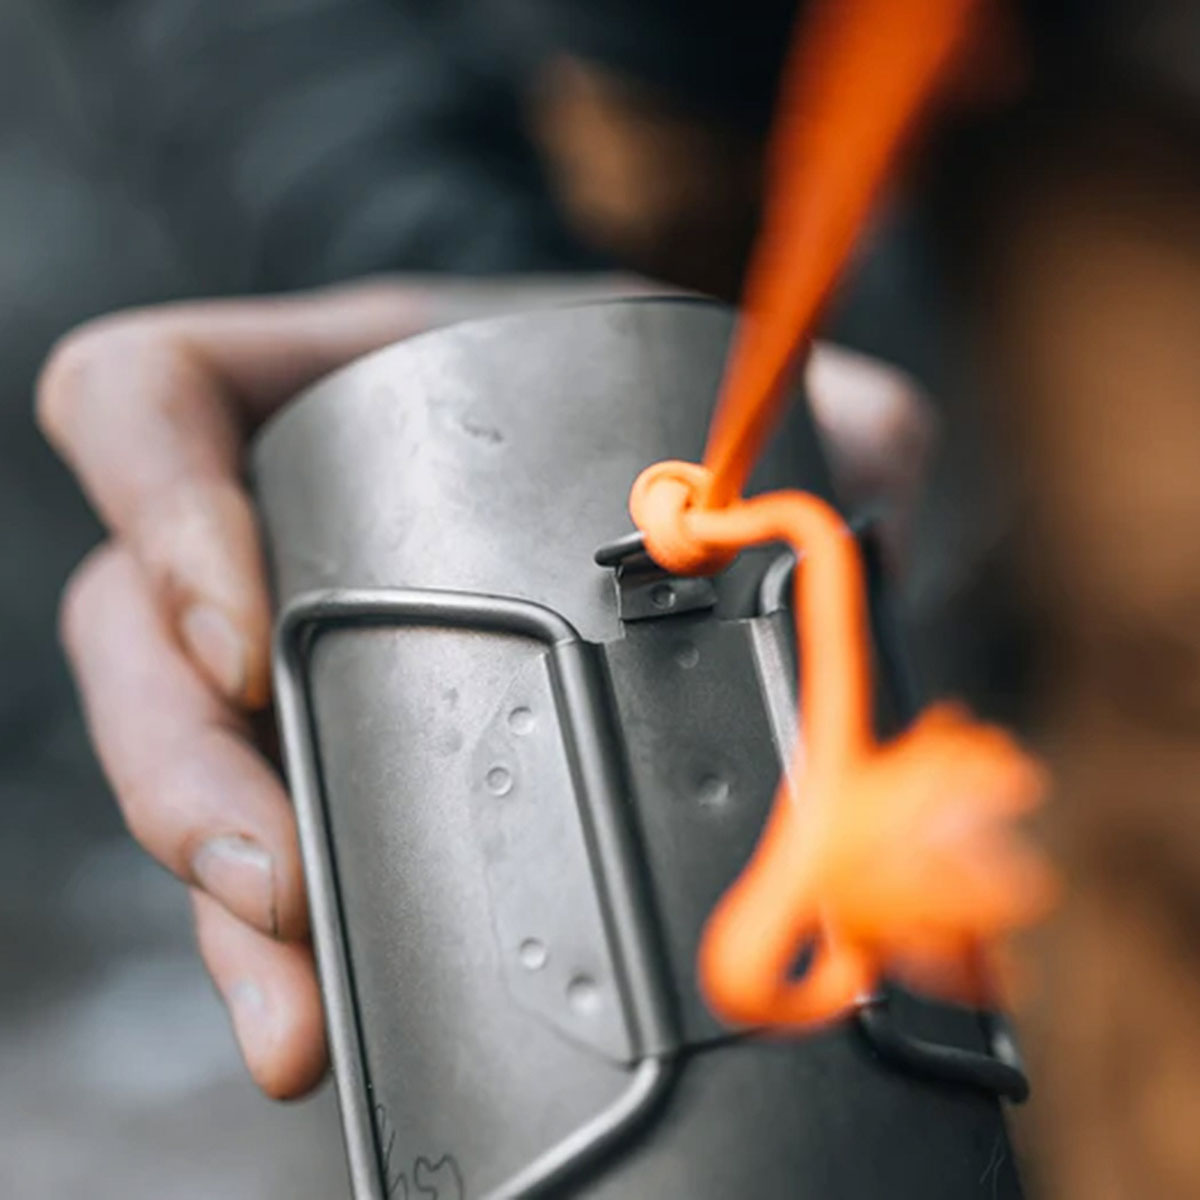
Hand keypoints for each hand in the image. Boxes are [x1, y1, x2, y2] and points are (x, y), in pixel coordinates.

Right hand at [37, 276, 933, 1097]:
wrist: (600, 451)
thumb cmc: (620, 391)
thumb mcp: (688, 365)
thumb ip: (791, 394)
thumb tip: (873, 457)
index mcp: (323, 392)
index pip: (148, 405)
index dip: (157, 509)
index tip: (243, 636)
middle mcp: (270, 519)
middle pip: (132, 637)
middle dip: (186, 777)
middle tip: (279, 890)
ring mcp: (286, 641)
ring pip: (180, 767)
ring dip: (221, 907)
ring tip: (293, 1016)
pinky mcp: (329, 741)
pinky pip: (264, 839)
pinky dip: (280, 942)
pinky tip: (321, 1023)